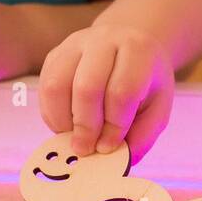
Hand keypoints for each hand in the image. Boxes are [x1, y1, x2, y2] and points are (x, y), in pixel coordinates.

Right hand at [38, 22, 173, 162]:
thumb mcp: (157, 108)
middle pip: (86, 87)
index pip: (121, 92)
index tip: (108, 147)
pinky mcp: (55, 55)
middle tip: (85, 149)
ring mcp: (75, 44)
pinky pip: (44, 88)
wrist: (130, 45)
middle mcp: (104, 40)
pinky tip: (66, 125)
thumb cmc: (145, 83)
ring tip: (74, 137)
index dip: (113, 126)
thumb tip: (114, 160)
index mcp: (137, 50)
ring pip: (57, 86)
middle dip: (85, 127)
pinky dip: (51, 114)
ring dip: (62, 121)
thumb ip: (141, 136)